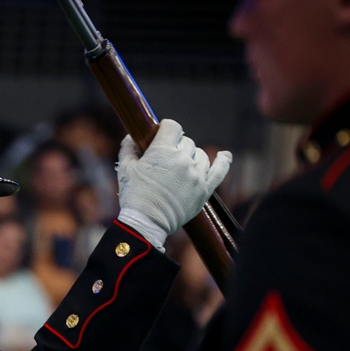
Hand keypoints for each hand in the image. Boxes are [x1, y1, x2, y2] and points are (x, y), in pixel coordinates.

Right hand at [116, 119, 231, 249]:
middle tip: (165, 160)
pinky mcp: (204, 190)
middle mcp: (183, 160)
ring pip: (200, 155)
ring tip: (180, 168)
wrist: (147, 224)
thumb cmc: (134, 196)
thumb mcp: (125, 169)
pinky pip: (220, 171)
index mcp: (163, 151)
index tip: (161, 136)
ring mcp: (196, 175)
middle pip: (186, 141)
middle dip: (176, 147)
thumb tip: (130, 137)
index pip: (172, 126)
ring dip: (191, 157)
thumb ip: (128, 149)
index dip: (166, 129)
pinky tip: (224, 156)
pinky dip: (223, 161)